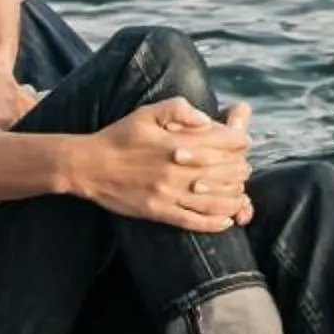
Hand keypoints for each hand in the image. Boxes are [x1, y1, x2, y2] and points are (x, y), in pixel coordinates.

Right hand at [70, 98, 252, 232]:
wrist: (89, 166)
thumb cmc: (119, 136)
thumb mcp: (147, 113)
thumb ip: (179, 109)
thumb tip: (206, 119)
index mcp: (177, 143)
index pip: (223, 142)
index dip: (239, 141)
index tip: (243, 142)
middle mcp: (177, 169)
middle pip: (224, 171)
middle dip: (240, 170)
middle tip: (245, 169)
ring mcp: (169, 193)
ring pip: (214, 200)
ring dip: (233, 198)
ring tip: (241, 196)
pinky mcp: (159, 212)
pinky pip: (192, 220)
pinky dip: (213, 223)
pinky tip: (225, 221)